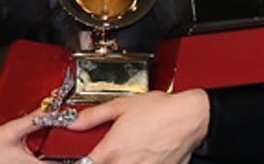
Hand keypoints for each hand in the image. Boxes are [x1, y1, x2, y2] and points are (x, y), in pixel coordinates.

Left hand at [65, 89, 209, 163]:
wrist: (190, 117)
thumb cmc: (161, 110)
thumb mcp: (122, 105)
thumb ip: (94, 116)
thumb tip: (74, 122)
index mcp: (112, 150)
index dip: (78, 161)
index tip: (80, 159)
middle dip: (103, 161)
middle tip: (115, 150)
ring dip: (122, 163)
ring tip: (130, 152)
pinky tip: (143, 156)